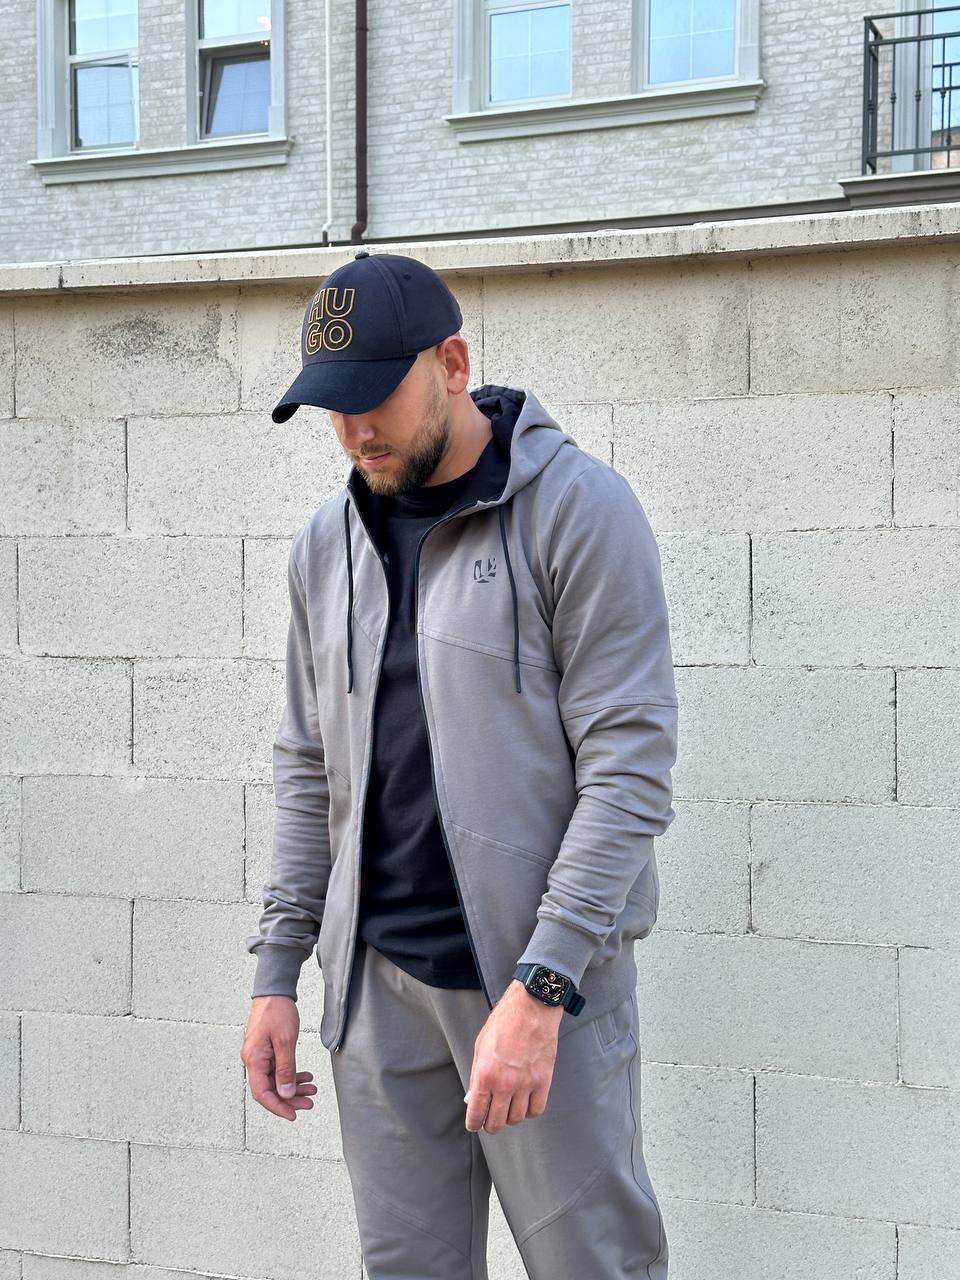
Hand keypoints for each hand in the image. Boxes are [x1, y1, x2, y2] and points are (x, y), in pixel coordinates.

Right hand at [240, 994, 317, 1121]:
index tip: (293, 1114)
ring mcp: (259, 1055)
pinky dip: (291, 1074)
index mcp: (253, 1059)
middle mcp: (253, 1060)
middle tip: (308, 1102)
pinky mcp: (266, 1050)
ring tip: (311, 1089)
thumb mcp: (285, 1041)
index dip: (278, 1106)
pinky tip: (305, 1077)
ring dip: (293, 1087)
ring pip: (276, 1080)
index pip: (262, 1093)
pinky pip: (278, 1069)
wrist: (274, 990)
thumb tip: (285, 1093)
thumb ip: (285, 1069)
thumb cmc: (276, 1010)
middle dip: (289, 1098)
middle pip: (270, 1089)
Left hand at [464, 980, 563, 1133]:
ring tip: (507, 1108)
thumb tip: (472, 1098)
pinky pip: (537, 1109)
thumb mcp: (480, 1046)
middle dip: (490, 1125)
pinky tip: (525, 1103)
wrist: (532, 1006)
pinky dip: (529, 1111)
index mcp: (485, 1074)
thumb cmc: (504, 1022)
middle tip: (489, 1121)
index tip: (474, 1125)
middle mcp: (505, 1083)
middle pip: (497, 1122)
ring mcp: (526, 1083)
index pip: (477, 1112)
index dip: (474, 1123)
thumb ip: (475, 1075)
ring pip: (517, 1118)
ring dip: (510, 1117)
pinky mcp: (544, 1080)